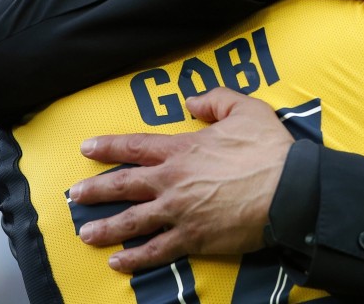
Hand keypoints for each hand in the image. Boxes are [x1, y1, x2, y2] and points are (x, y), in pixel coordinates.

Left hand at [68, 88, 292, 272]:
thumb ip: (215, 100)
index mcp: (182, 149)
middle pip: (124, 185)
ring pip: (132, 221)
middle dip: (96, 190)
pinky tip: (118, 262)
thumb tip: (192, 102)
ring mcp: (179, 212)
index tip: (86, 148)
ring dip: (106, 228)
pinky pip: (157, 251)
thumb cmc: (268, 149)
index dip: (108, 146)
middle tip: (74, 195)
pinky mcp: (193, 238)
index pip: (135, 146)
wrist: (289, 190)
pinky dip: (135, 259)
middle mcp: (172, 181)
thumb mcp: (245, 109)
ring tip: (86, 233)